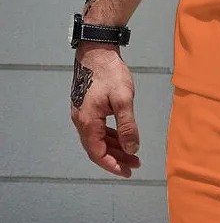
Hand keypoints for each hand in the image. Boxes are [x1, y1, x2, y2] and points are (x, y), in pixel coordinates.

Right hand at [70, 44, 140, 178]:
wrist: (96, 51)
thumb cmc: (109, 73)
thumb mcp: (123, 100)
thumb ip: (127, 126)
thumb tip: (131, 148)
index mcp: (88, 122)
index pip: (97, 153)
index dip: (112, 165)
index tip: (127, 172)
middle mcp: (81, 121)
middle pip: (97, 149)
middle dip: (116, 159)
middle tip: (135, 164)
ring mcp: (82, 114)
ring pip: (98, 139)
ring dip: (114, 148)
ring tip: (132, 154)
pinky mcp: (86, 107)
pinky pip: (98, 129)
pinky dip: (110, 136)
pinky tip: (122, 138)